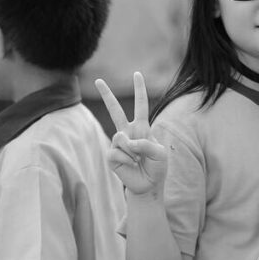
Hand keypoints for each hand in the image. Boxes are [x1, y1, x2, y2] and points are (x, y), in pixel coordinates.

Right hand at [95, 73, 166, 196]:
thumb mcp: (160, 154)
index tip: (137, 74)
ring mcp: (118, 143)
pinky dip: (127, 159)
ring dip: (133, 151)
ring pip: (120, 137)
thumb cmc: (157, 167)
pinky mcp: (111, 155)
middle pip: (115, 110)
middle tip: (98, 80)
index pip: (141, 105)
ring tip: (138, 160)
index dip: (139, 90)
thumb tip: (126, 141)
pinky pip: (117, 152)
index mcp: (142, 127)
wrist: (148, 185)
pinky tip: (130, 165)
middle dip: (106, 95)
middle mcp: (128, 132)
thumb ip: (146, 144)